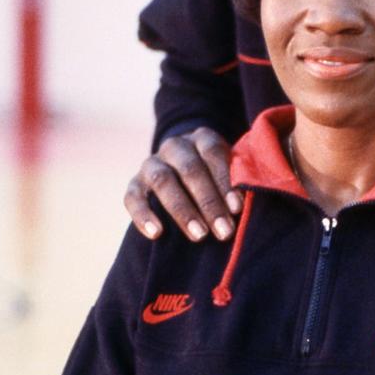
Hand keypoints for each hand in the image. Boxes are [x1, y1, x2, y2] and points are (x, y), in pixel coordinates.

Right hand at [124, 127, 240, 241]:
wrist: (181, 172)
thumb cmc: (217, 177)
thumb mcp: (230, 171)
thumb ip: (237, 182)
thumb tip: (242, 209)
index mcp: (202, 138)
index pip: (213, 153)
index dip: (225, 181)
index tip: (237, 209)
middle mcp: (175, 146)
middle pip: (190, 169)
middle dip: (209, 202)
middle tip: (224, 232)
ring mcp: (152, 163)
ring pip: (163, 181)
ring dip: (182, 210)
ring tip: (199, 236)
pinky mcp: (135, 183)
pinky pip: (133, 197)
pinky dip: (143, 215)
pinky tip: (156, 234)